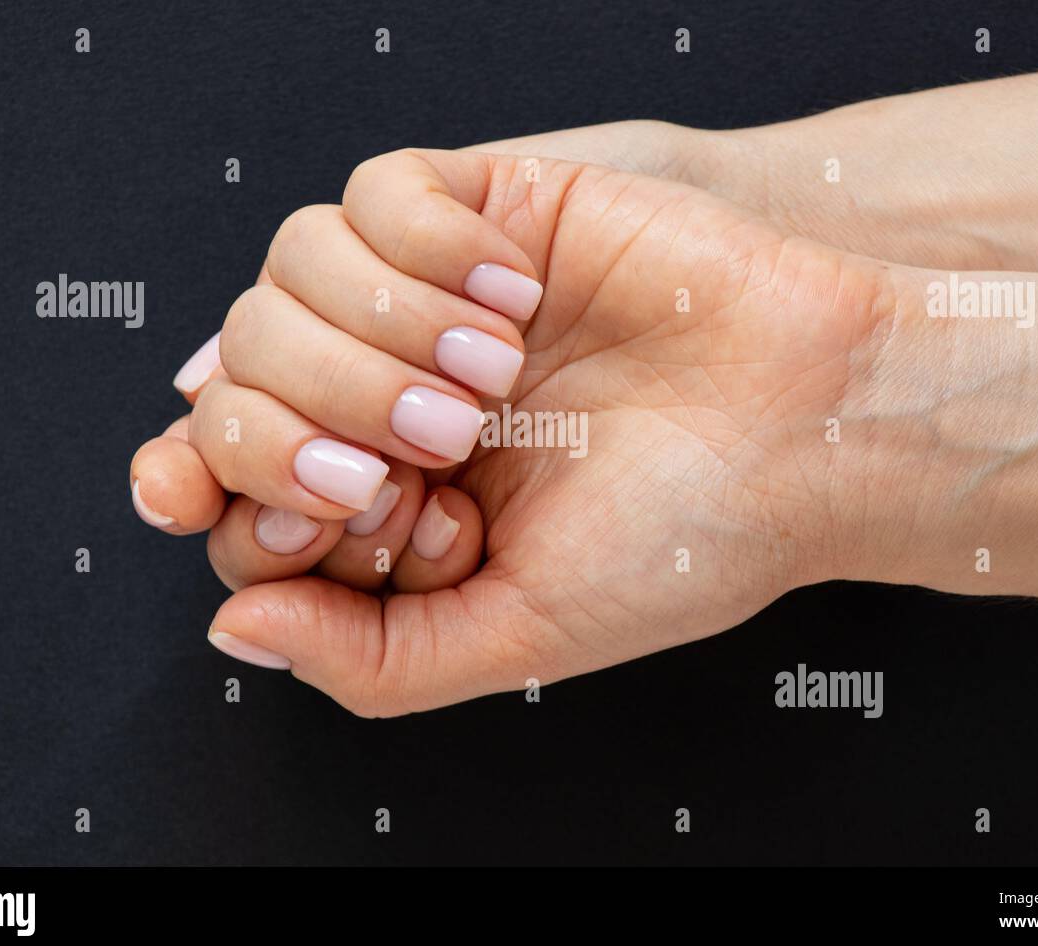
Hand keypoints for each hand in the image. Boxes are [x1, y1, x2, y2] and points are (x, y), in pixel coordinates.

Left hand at [143, 149, 891, 714]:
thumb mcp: (522, 634)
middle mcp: (391, 396)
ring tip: (496, 379)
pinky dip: (433, 250)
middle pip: (232, 383)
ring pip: (284, 281)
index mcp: (390, 499)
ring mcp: (429, 301)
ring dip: (379, 340)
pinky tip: (519, 299)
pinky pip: (374, 195)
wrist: (814, 424)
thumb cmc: (687, 532)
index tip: (357, 511)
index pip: (224, 490)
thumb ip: (371, 658)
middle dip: (311, 426)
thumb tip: (236, 629)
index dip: (250, 500)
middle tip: (440, 452)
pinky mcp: (484, 210)